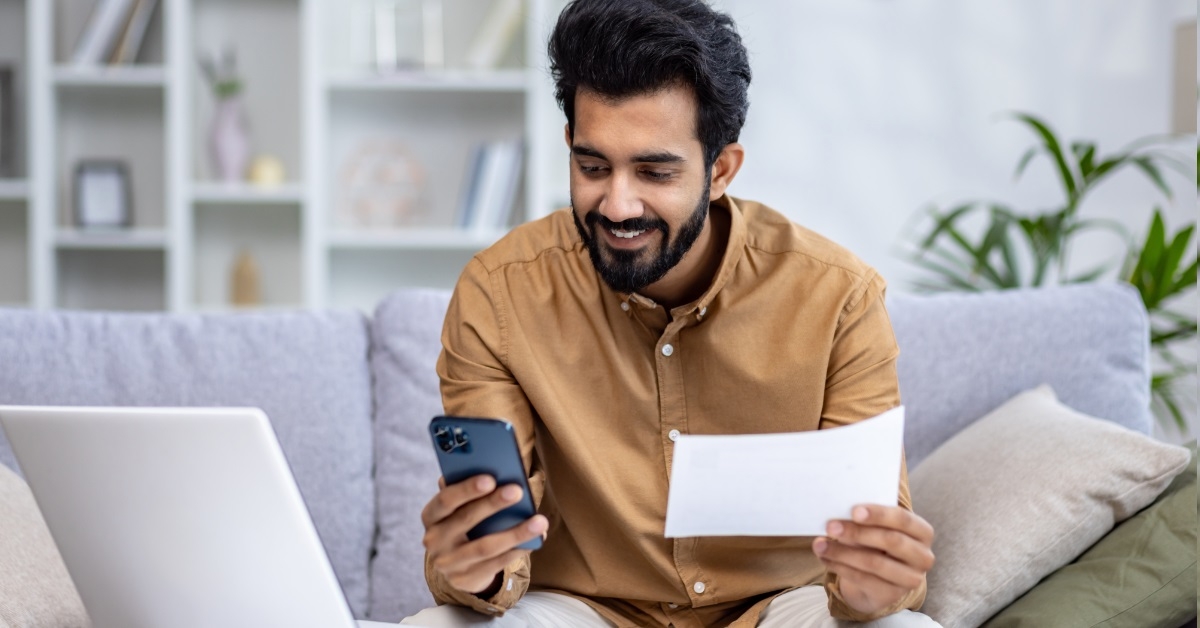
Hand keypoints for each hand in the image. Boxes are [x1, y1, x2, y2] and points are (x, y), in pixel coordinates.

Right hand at [421, 474, 547, 595]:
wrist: (454, 564)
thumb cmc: (462, 523)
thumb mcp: (457, 508)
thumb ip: (466, 492)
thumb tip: (488, 469)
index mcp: (431, 515)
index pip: (445, 500)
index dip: (466, 489)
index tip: (490, 478)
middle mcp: (434, 540)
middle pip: (466, 520)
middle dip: (493, 504)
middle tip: (517, 491)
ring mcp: (449, 562)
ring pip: (485, 546)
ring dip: (515, 532)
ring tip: (539, 521)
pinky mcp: (465, 579)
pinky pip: (495, 564)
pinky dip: (516, 550)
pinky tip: (535, 540)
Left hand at [812, 504, 934, 616]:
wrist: (880, 578)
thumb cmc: (878, 542)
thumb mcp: (878, 528)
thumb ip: (866, 519)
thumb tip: (839, 512)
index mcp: (922, 532)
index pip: (903, 519)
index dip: (879, 514)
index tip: (853, 510)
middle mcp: (923, 556)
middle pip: (891, 541)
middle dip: (858, 533)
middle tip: (831, 526)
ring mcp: (910, 578)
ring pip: (875, 563)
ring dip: (842, 552)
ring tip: (819, 545)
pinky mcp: (892, 594)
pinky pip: (863, 579)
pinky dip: (840, 567)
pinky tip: (825, 558)